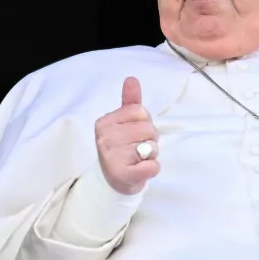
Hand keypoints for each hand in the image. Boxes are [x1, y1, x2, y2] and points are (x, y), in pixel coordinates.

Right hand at [94, 77, 160, 194]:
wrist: (113, 181)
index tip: (134, 132)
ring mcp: (113, 157)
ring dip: (151, 154)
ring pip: (152, 148)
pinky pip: (153, 166)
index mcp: (105, 122)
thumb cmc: (122, 147)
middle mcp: (105, 138)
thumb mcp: (124, 122)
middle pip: (148, 129)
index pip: (140, 112)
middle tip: (138, 148)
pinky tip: (140, 170)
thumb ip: (130, 102)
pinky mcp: (123, 174)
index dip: (144, 122)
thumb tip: (132, 78)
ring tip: (138, 159)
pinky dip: (153, 169)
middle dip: (150, 139)